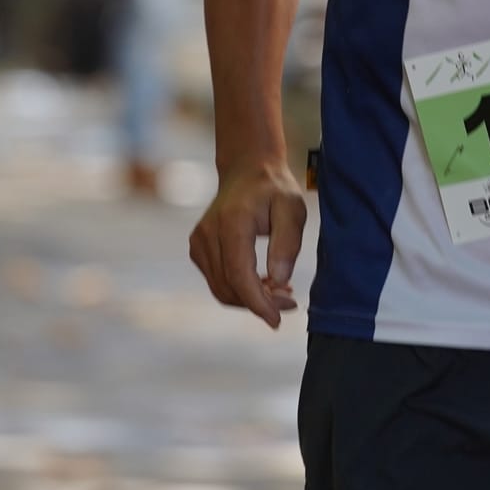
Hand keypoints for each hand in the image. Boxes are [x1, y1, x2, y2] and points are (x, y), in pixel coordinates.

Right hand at [189, 166, 307, 327]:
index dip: (258, 303)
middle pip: (230, 287)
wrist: (247, 169)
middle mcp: (208, 233)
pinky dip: (239, 289)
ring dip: (250, 299)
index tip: (277, 320)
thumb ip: (287, 243)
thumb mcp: (292, 208)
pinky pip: (217, 281)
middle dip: (259, 303)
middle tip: (290, 301)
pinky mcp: (197, 248)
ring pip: (222, 289)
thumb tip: (279, 281)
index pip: (239, 275)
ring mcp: (198, 241)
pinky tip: (263, 281)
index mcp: (232, 222)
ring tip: (280, 291)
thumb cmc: (274, 189)